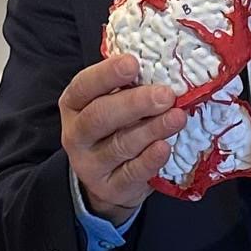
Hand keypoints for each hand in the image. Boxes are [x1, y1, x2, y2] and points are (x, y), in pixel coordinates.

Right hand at [59, 54, 187, 225]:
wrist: (107, 178)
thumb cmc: (116, 125)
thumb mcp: (112, 101)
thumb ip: (129, 85)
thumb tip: (164, 64)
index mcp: (74, 104)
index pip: (84, 86)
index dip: (107, 74)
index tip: (133, 63)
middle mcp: (76, 134)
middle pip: (100, 117)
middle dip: (135, 104)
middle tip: (166, 95)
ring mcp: (90, 164)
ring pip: (119, 145)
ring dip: (150, 130)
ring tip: (177, 117)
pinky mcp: (110, 188)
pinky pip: (131, 174)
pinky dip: (149, 161)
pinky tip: (165, 147)